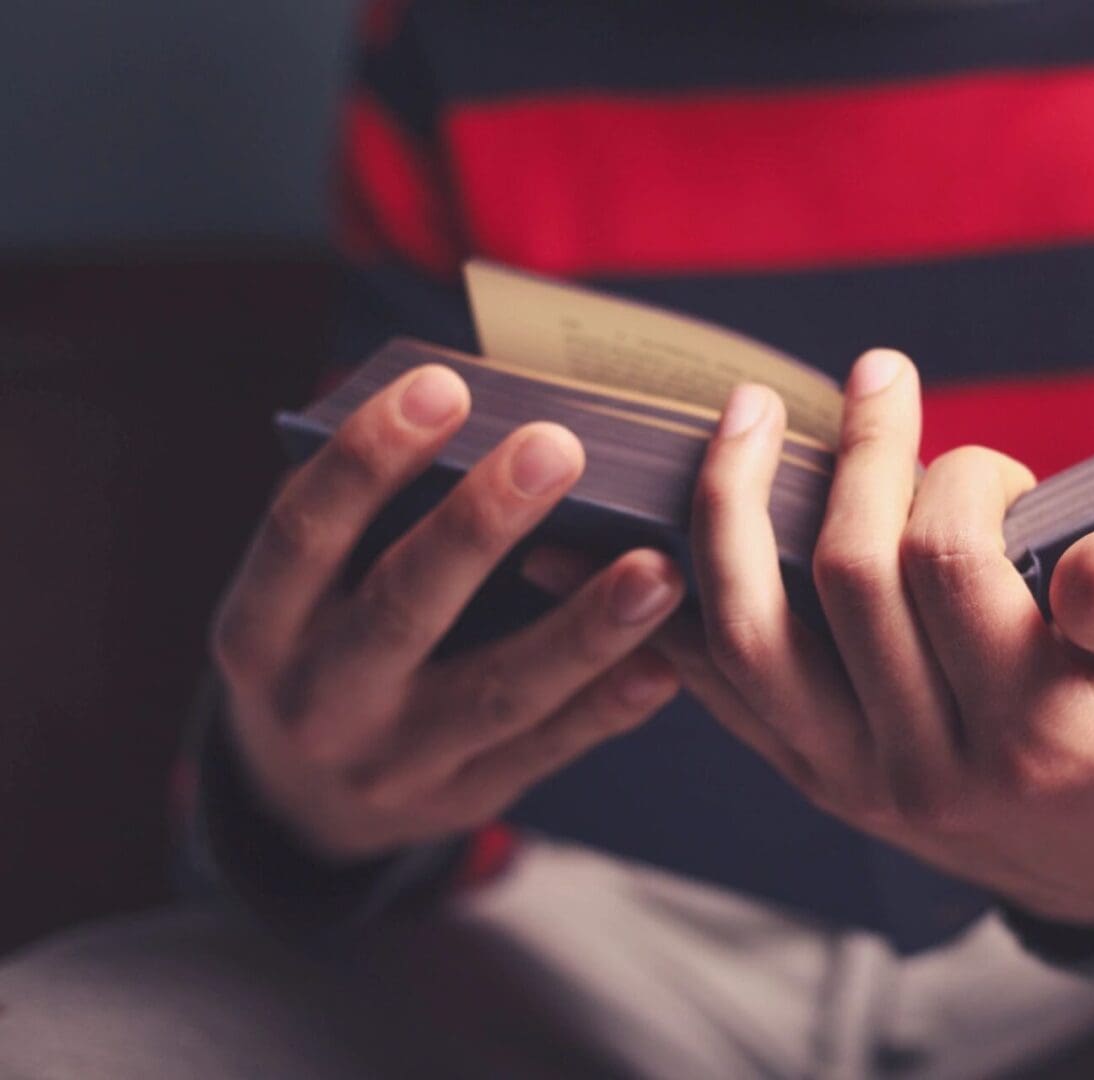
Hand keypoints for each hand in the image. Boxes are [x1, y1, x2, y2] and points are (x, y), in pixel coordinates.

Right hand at [210, 365, 684, 860]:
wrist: (306, 801)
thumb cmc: (327, 643)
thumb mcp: (307, 590)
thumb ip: (365, 518)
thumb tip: (468, 411)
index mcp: (261, 627)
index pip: (304, 532)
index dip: (367, 458)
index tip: (443, 385)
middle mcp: (317, 699)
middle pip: (404, 606)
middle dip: (481, 524)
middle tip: (558, 448)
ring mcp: (392, 762)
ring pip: (496, 692)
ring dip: (581, 629)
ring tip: (657, 569)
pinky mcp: (463, 798)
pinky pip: (545, 750)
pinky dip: (607, 707)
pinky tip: (662, 663)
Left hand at [663, 351, 1093, 923]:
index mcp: (1026, 732)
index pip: (951, 564)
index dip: (964, 478)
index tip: (998, 470)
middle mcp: (922, 764)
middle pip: (847, 578)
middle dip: (861, 455)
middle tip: (878, 377)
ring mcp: (847, 775)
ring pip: (750, 633)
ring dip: (734, 508)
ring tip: (746, 415)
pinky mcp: (804, 773)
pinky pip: (715, 684)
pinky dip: (678, 603)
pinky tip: (652, 529)